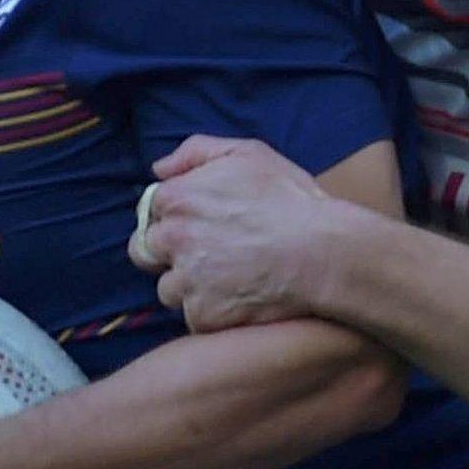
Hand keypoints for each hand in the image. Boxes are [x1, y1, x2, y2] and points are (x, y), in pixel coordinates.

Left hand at [134, 136, 350, 331]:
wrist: (323, 252)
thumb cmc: (290, 200)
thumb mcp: (248, 153)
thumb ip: (196, 151)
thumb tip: (159, 169)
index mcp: (177, 198)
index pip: (151, 212)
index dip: (175, 218)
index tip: (202, 224)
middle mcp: (173, 239)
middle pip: (146, 252)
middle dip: (168, 254)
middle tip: (208, 255)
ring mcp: (185, 280)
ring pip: (169, 289)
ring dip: (190, 287)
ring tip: (230, 279)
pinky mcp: (202, 315)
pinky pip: (195, 317)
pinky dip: (213, 313)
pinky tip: (241, 299)